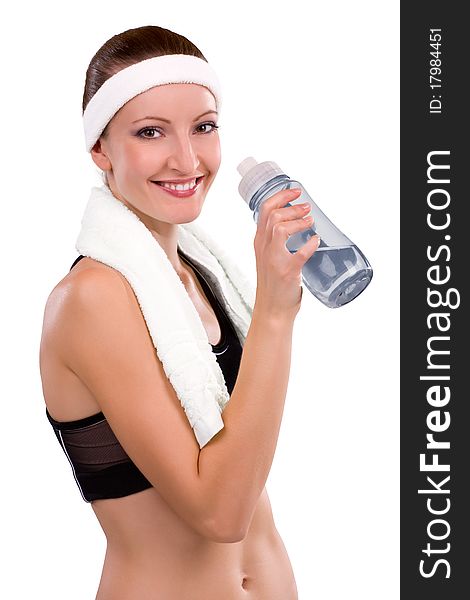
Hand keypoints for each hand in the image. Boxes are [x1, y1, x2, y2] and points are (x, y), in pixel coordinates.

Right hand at [253, 187, 319, 319]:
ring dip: (299, 221)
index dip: (280, 196)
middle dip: (292, 207)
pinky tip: (316, 241)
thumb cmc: (274, 285)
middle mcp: (263, 248)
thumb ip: (276, 242)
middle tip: (307, 208)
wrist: (271, 310)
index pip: (264, 210)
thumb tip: (298, 224)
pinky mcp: (287, 272)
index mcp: (259, 243)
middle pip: (272, 215)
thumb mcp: (268, 258)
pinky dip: (311, 244)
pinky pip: (300, 253)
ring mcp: (274, 260)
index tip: (295, 191)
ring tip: (310, 221)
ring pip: (280, 228)